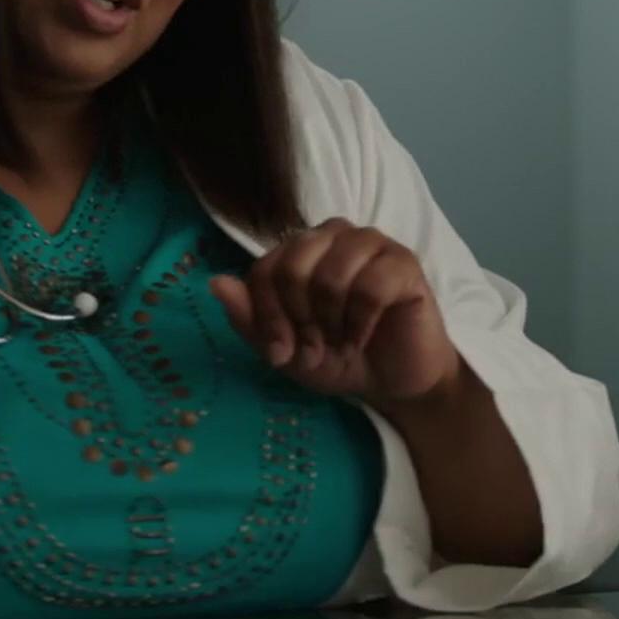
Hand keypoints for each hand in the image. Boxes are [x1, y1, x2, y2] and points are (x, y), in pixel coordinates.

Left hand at [207, 219, 459, 403]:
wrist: (393, 382)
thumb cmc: (338, 358)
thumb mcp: (283, 350)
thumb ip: (249, 319)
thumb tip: (215, 283)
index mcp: (300, 249)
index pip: (265, 269)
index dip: (267, 316)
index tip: (280, 354)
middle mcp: (333, 236)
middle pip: (293, 267)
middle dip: (299, 320)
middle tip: (314, 349)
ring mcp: (371, 244)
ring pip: (332, 273)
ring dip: (331, 322)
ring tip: (340, 344)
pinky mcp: (404, 263)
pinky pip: (371, 286)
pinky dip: (361, 322)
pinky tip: (362, 337)